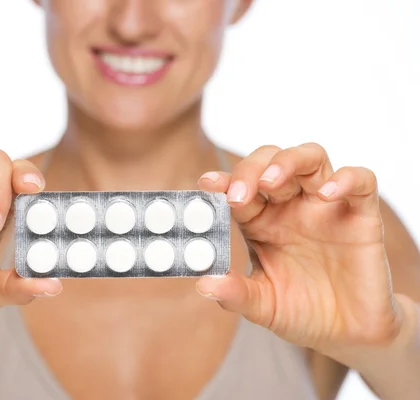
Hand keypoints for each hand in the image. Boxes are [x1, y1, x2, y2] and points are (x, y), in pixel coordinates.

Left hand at [197, 143, 401, 352]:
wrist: (346, 335)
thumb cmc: (300, 311)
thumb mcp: (262, 306)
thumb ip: (236, 294)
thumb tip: (203, 285)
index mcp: (260, 221)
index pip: (239, 188)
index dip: (224, 181)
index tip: (206, 184)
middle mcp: (290, 206)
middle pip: (270, 162)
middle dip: (251, 169)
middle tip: (238, 195)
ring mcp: (325, 206)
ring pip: (311, 157)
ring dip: (288, 161)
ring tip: (271, 182)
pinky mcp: (361, 215)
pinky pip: (361, 181)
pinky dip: (346, 179)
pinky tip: (327, 195)